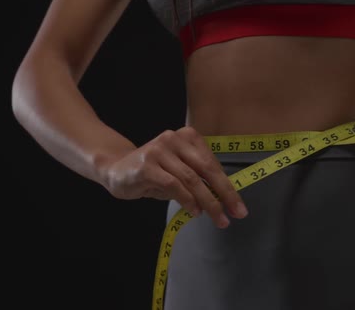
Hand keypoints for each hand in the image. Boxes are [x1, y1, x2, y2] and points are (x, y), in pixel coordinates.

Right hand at [102, 126, 247, 227]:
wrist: (116, 168)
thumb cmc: (153, 172)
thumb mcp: (178, 170)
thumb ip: (198, 178)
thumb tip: (224, 199)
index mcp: (187, 136)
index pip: (213, 163)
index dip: (228, 186)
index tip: (239, 207)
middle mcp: (174, 139)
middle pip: (206, 169)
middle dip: (225, 194)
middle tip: (236, 214)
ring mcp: (159, 150)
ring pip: (192, 179)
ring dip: (208, 202)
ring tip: (217, 218)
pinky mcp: (147, 166)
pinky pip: (174, 185)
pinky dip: (187, 200)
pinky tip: (194, 211)